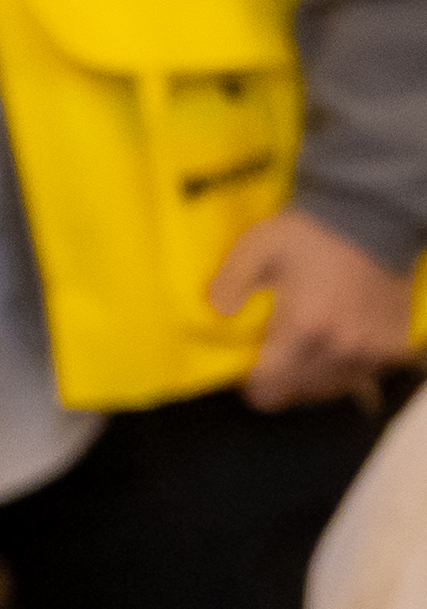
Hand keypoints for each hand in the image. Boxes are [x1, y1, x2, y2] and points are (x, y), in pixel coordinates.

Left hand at [209, 207, 410, 413]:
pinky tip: (328, 356)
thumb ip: (229, 283)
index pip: (272, 382)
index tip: (249, 380)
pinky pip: (362, 377)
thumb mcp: (255, 248)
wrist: (371, 217)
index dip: (256, 385)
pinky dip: (342, 373)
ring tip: (298, 364)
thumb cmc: (309, 234)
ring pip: (332, 388)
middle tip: (272, 370)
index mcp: (306, 327)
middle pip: (301, 390)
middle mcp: (343, 346)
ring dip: (311, 383)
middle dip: (281, 384)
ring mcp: (373, 349)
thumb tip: (215, 316)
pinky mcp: (394, 346)